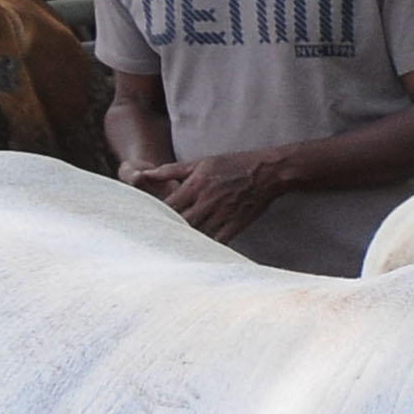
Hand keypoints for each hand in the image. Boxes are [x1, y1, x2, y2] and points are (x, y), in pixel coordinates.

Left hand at [136, 148, 289, 246]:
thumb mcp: (201, 162)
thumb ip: (172, 170)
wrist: (267, 173)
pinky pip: (218, 240)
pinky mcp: (235, 224)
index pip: (168, 205)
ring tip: (172, 246)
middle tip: (156, 236)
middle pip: (180, 222)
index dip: (156, 214)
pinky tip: (198, 250)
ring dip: (185, 240)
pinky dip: (207, 246)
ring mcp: (222, 215)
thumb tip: (147, 174)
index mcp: (196, 185)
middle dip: (168, 229)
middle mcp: (207, 202)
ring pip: (197, 234)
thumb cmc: (233, 164)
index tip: (147, 220)